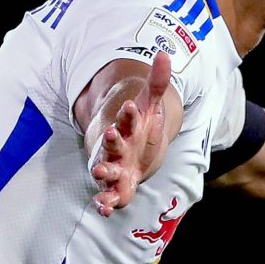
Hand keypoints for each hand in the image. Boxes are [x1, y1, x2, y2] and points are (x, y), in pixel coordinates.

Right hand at [88, 52, 173, 217]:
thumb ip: (157, 83)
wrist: (132, 149)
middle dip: (111, 140)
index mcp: (127, 127)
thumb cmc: (140, 127)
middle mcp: (118, 147)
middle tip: (111, 135)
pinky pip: (109, 196)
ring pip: (106, 170)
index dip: (128, 113)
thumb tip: (165, 55)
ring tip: (99, 172)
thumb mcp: (150, 105)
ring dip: (103, 171)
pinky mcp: (117, 187)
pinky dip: (104, 202)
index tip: (128, 106)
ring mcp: (115, 167)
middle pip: (113, 143)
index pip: (128, 118)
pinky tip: (104, 208)